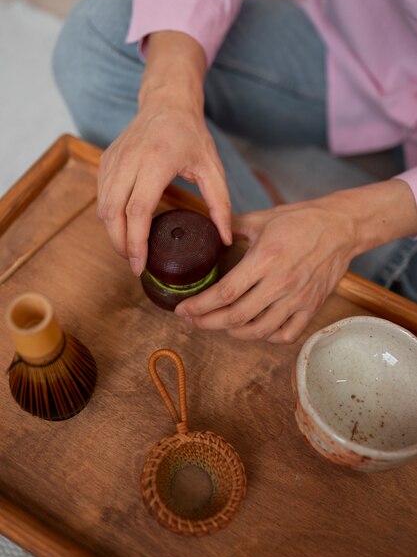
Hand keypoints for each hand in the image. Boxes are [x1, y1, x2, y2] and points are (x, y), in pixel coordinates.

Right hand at [96, 31, 231, 274]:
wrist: (166, 102)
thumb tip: (225, 239)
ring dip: (113, 234)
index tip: (139, 265)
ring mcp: (113, 159)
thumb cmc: (191, 135)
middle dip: (120, 245)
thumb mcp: (212, 168)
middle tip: (134, 265)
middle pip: (113, 213)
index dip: (136, 242)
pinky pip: (101, 196)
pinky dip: (109, 217)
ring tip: (130, 251)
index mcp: (156, 161)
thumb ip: (220, 205)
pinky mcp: (106, 161)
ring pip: (103, 207)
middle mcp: (129, 160)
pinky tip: (124, 229)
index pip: (138, 210)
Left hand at [175, 199, 357, 343]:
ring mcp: (297, 299)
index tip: (182, 310)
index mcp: (265, 260)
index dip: (199, 306)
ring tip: (219, 325)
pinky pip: (286, 335)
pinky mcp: (311, 307)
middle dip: (207, 323)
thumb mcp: (262, 219)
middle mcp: (280, 284)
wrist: (341, 226)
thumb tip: (208, 229)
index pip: (225, 293)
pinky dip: (267, 337)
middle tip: (192, 321)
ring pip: (259, 331)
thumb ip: (231, 227)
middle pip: (236, 317)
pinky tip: (255, 329)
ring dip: (233, 333)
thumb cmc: (301, 220)